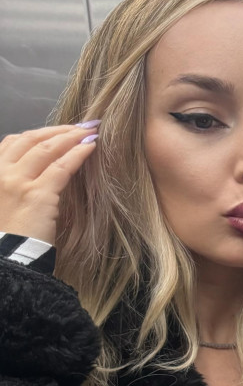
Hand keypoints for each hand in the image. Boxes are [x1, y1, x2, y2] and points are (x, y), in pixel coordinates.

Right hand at [0, 121, 99, 245]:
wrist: (9, 259)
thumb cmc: (10, 238)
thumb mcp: (6, 203)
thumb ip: (18, 184)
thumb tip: (42, 172)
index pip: (13, 142)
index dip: (38, 133)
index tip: (58, 131)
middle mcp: (2, 173)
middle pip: (31, 139)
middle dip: (58, 130)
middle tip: (80, 126)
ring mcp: (18, 182)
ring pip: (47, 149)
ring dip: (70, 136)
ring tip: (89, 131)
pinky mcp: (38, 195)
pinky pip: (62, 167)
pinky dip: (78, 153)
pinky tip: (91, 147)